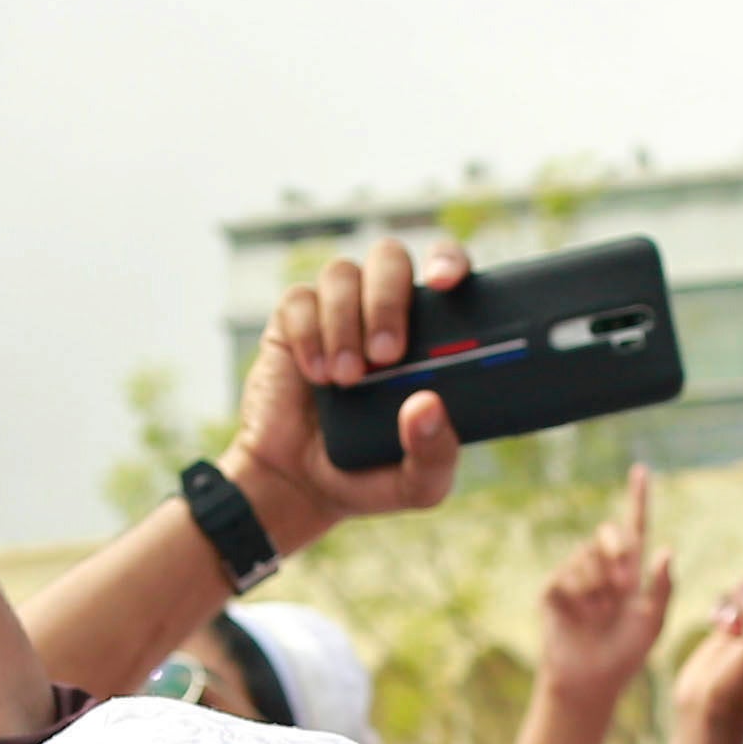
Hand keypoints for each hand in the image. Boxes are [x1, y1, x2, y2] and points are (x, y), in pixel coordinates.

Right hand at [223, 233, 469, 545]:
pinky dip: (309, 336)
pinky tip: (316, 375)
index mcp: (431, 333)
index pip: (448, 270)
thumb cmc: (369, 475)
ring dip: (346, 323)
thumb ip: (436, 453)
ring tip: (347, 380)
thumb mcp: (418, 485)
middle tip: (387, 354)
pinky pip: (300, 300)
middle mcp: (384, 310)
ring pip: (343, 274)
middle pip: (391, 258)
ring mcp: (338, 311)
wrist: (298, 485)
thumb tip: (428, 404)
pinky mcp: (294, 321)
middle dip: (388, 299)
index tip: (445, 282)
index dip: (448, 260)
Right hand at [530, 465, 677, 698]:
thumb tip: (665, 548)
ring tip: (602, 613)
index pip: (635, 528)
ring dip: (602, 582)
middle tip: (624, 582)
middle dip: (618, 549)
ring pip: (589, 553)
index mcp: (629, 572)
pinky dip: (583, 593)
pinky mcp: (554, 588)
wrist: (591, 679)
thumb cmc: (625, 654)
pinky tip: (583, 615)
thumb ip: (662, 585)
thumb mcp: (653, 621)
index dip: (637, 499)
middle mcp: (601, 569)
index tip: (641, 470)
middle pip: (609, 533)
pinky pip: (570, 573)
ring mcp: (575, 577)